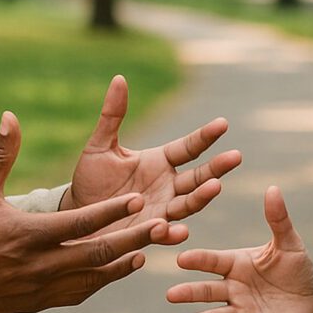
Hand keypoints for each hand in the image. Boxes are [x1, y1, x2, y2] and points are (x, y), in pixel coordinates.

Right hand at [0, 112, 171, 312]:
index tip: (137, 199)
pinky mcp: (40, 302)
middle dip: (133, 239)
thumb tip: (11, 116)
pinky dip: (102, 282)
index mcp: (28, 234)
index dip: (110, 211)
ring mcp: (42, 287)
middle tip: (162, 225)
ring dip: (122, 265)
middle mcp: (40, 264)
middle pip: (97, 253)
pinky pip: (79, 293)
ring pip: (93, 278)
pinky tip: (119, 269)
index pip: (79, 222)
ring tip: (147, 249)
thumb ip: (1, 154)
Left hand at [64, 75, 241, 245]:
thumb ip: (112, 115)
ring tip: (215, 187)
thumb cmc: (90, 179)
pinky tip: (179, 230)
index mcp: (160, 161)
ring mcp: (162, 210)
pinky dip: (172, 232)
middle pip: (199, 175)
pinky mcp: (149, 233)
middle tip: (235, 156)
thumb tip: (119, 78)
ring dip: (202, 196)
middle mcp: (168, 186)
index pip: (189, 146)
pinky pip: (165, 233)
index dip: (205, 136)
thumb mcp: (100, 146)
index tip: (223, 124)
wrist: (77, 214)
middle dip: (217, 167)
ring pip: (189, 204)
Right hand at [166, 186, 312, 312]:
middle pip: (208, 290)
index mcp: (238, 263)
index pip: (214, 261)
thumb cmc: (296, 267)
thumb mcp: (289, 243)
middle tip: (171, 295)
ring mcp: (241, 311)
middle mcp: (234, 288)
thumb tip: (273, 188)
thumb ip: (278, 219)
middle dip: (190, 292)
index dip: (199, 260)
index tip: (181, 259)